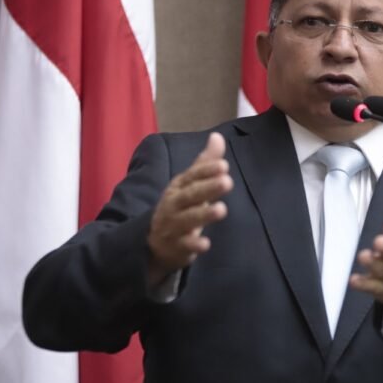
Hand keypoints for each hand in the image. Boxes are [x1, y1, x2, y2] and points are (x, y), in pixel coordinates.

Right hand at [147, 133, 232, 282]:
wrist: (155, 240)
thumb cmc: (180, 207)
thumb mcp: (190, 185)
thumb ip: (205, 163)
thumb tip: (217, 136)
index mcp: (179, 186)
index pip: (192, 176)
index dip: (206, 171)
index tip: (224, 166)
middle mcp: (174, 204)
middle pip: (190, 195)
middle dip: (208, 188)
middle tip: (228, 182)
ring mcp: (174, 225)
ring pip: (188, 219)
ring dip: (204, 215)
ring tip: (222, 210)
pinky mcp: (177, 246)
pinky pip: (184, 245)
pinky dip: (194, 244)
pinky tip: (205, 244)